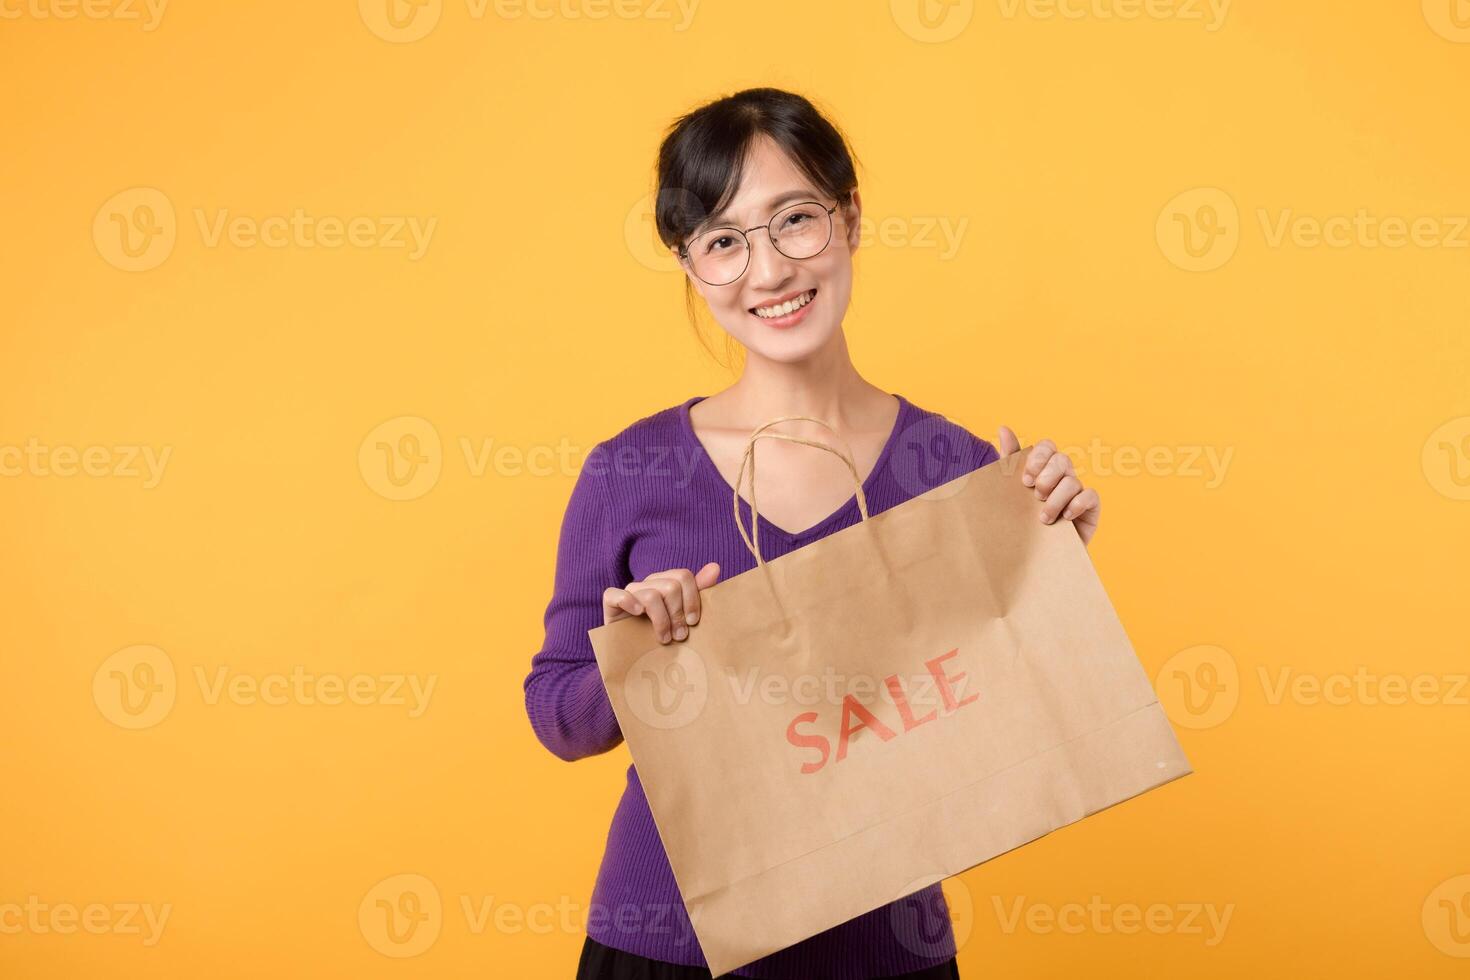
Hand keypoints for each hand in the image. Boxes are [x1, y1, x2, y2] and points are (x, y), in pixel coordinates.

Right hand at [603, 562, 721, 643]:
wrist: (636, 660)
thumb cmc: (664, 637)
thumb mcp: (684, 618)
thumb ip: (699, 593)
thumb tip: (715, 567)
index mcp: (666, 583)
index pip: (683, 576)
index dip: (692, 599)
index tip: (694, 622)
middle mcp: (648, 583)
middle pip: (670, 586)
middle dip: (678, 614)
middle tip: (680, 636)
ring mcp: (629, 591)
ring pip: (651, 595)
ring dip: (661, 621)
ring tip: (664, 639)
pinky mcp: (610, 603)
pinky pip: (615, 593)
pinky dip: (628, 602)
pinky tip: (637, 615)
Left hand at [997, 427, 1100, 545]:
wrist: (1035, 556)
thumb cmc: (1023, 520)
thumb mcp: (1011, 491)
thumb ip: (1009, 461)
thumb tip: (1003, 427)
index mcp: (1043, 468)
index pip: (1047, 447)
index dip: (1038, 458)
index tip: (1024, 480)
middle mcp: (1063, 476)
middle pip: (1062, 460)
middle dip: (1047, 477)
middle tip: (1035, 496)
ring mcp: (1078, 491)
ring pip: (1072, 481)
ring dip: (1056, 499)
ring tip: (1043, 518)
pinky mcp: (1091, 509)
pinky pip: (1090, 496)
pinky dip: (1076, 504)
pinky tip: (1065, 517)